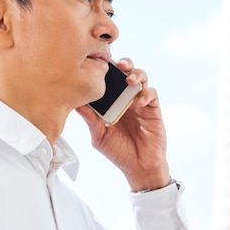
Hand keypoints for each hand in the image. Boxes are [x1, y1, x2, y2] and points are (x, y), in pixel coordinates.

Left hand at [75, 58, 169, 190]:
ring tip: (130, 80)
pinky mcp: (153, 109)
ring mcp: (140, 102)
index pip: (109, 79)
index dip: (106, 68)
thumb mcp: (99, 136)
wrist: (139, 167)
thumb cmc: (118, 151)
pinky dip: (145, 93)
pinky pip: (151, 93)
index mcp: (111, 101)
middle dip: (123, 64)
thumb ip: (90, 119)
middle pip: (126, 71)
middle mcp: (126, 98)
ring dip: (137, 74)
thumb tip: (76, 104)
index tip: (99, 62)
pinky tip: (138, 101)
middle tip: (118, 65)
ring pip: (141, 77)